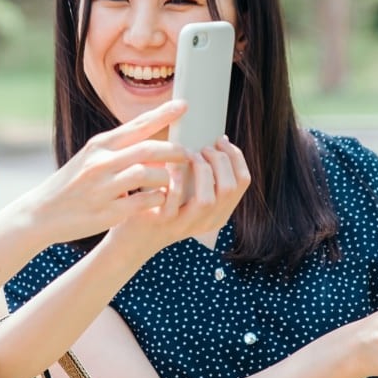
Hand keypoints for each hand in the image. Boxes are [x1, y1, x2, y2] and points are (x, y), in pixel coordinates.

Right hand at [11, 101, 190, 243]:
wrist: (41, 213)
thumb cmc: (71, 184)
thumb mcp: (90, 158)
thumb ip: (118, 150)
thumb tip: (152, 144)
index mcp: (99, 145)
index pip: (137, 125)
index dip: (163, 114)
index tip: (184, 105)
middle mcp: (101, 163)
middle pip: (149, 150)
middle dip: (175, 152)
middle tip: (188, 154)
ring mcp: (104, 187)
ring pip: (148, 175)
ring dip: (166, 178)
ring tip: (170, 181)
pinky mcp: (108, 212)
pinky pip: (144, 202)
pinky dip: (156, 200)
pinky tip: (158, 200)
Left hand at [104, 134, 251, 260]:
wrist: (133, 237)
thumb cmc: (162, 205)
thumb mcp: (189, 193)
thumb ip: (203, 176)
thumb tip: (215, 140)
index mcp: (219, 211)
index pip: (243, 181)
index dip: (235, 156)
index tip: (221, 140)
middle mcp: (207, 220)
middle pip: (229, 187)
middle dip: (219, 160)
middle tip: (204, 147)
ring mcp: (186, 223)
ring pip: (207, 200)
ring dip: (201, 170)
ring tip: (190, 154)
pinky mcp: (163, 222)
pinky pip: (174, 201)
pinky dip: (175, 180)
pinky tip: (170, 166)